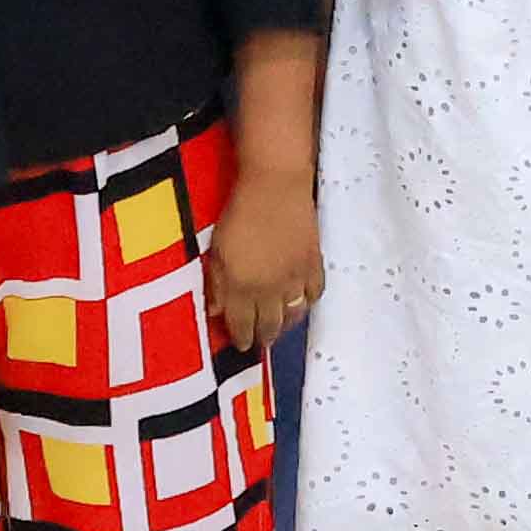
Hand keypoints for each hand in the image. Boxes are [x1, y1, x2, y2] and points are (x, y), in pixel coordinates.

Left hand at [206, 170, 323, 350]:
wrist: (276, 185)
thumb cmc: (240, 212)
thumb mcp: (217, 250)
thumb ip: (218, 284)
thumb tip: (216, 310)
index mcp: (243, 286)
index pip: (242, 325)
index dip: (241, 338)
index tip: (241, 345)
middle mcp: (271, 289)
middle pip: (270, 325)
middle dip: (264, 337)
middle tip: (260, 342)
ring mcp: (296, 278)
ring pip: (294, 314)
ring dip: (285, 324)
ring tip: (279, 327)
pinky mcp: (314, 264)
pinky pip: (314, 294)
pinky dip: (307, 302)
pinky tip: (300, 302)